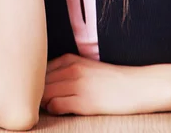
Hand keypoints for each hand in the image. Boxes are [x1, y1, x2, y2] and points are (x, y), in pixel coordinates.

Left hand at [41, 53, 170, 115]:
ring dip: (44, 102)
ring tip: (48, 107)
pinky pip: (56, 105)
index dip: (34, 82)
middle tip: (36, 102)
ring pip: (45, 93)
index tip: (33, 90)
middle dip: (35, 93)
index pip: (39, 69)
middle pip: (40, 82)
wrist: (136, 87)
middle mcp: (71, 69)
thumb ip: (65, 71)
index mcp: (69, 59)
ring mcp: (77, 84)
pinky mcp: (84, 101)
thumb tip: (43, 85)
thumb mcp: (85, 67)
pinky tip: (61, 110)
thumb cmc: (110, 80)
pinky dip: (54, 110)